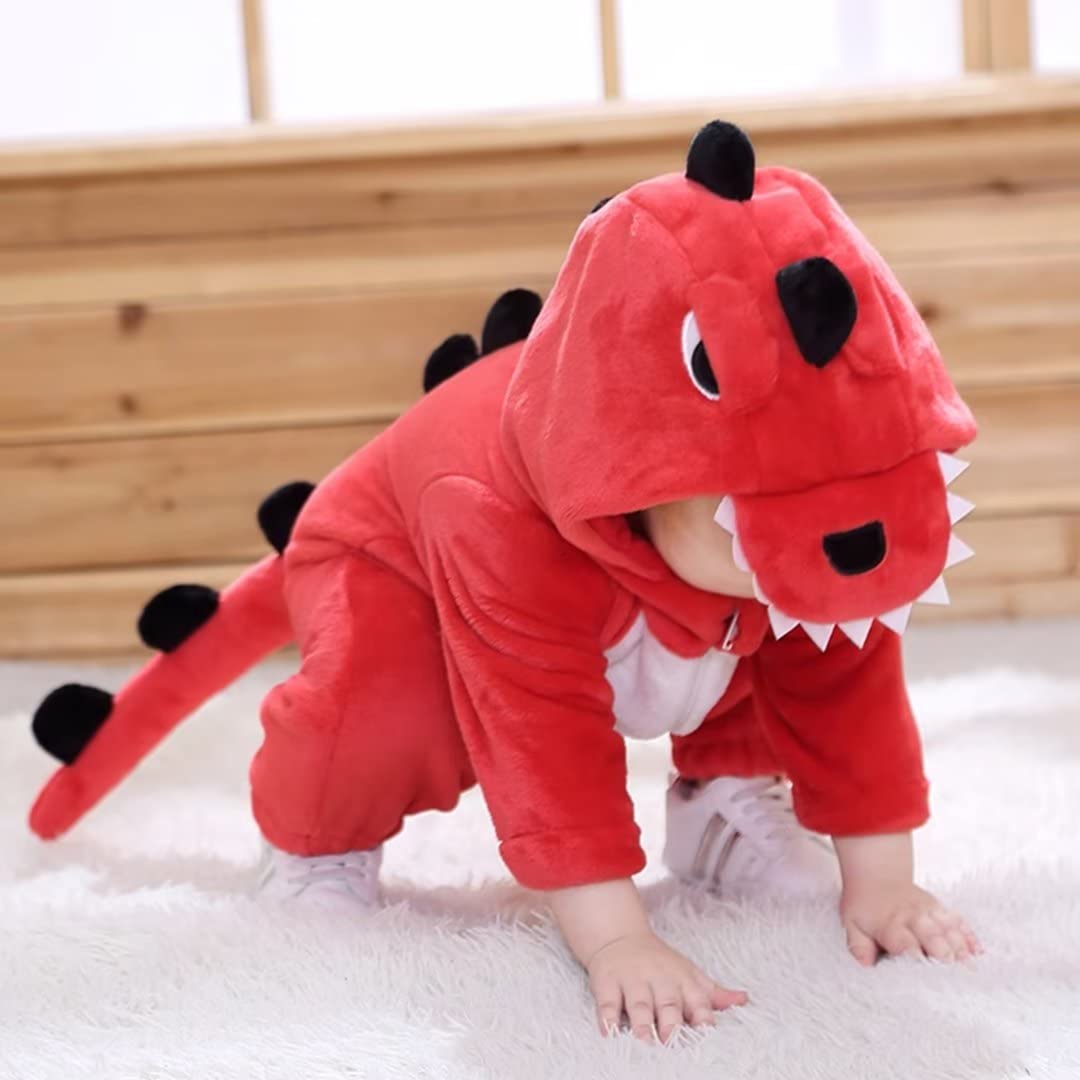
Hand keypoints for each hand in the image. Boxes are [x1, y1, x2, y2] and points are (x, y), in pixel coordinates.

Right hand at [586, 930, 746, 1042]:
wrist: (619, 936)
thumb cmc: (660, 963)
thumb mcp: (689, 974)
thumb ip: (713, 994)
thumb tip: (744, 999)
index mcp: (683, 981)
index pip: (698, 1002)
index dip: (704, 1019)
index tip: (707, 1037)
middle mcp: (659, 979)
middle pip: (668, 1003)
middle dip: (671, 1024)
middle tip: (672, 1044)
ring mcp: (632, 980)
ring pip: (639, 1004)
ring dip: (642, 1024)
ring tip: (645, 1042)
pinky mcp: (607, 981)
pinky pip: (606, 1001)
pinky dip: (607, 1017)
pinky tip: (609, 1032)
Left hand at [841, 879, 981, 965]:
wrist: (877, 874)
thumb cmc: (866, 903)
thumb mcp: (852, 923)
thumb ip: (859, 946)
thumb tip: (865, 965)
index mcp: (891, 925)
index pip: (906, 945)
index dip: (917, 961)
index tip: (926, 979)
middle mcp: (914, 918)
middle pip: (935, 939)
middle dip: (945, 959)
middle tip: (955, 981)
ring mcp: (930, 912)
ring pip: (951, 931)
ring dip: (961, 951)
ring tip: (971, 972)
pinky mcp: (941, 909)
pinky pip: (959, 922)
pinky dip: (969, 937)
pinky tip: (977, 952)